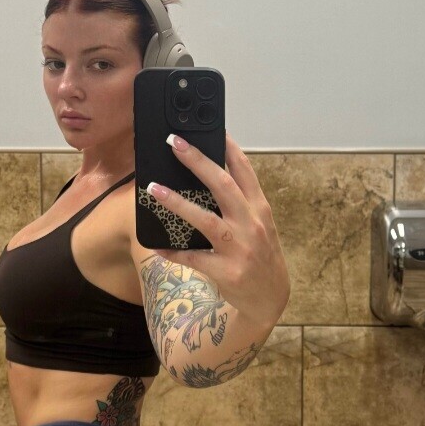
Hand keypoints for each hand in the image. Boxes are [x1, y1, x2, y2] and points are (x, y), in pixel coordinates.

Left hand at [146, 134, 290, 326]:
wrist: (270, 298)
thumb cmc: (260, 254)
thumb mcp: (259, 224)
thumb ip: (240, 201)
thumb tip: (208, 174)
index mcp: (260, 209)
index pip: (245, 170)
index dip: (228, 147)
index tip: (212, 127)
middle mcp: (251, 225)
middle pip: (223, 186)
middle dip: (198, 162)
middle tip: (175, 143)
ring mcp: (239, 249)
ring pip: (205, 220)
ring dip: (178, 203)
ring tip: (154, 188)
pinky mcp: (226, 271)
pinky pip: (193, 258)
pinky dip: (173, 252)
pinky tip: (157, 246)